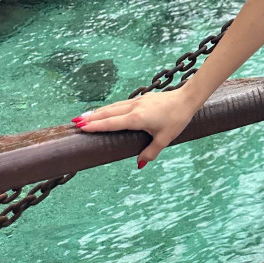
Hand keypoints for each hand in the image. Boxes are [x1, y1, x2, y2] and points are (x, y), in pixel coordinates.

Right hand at [70, 86, 199, 167]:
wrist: (188, 98)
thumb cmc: (177, 119)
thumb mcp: (165, 139)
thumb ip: (151, 152)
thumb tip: (139, 164)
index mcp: (137, 118)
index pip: (111, 123)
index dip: (96, 126)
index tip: (81, 127)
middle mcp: (134, 108)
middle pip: (108, 113)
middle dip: (92, 118)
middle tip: (75, 122)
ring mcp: (138, 101)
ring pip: (114, 106)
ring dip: (99, 111)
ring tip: (86, 116)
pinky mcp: (143, 98)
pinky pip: (121, 104)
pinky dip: (110, 108)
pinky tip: (108, 111)